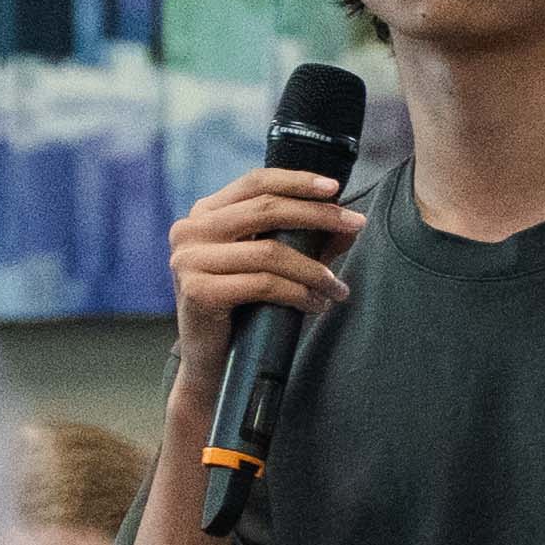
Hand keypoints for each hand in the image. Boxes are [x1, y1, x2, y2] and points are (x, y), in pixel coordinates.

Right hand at [164, 165, 358, 379]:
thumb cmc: (243, 311)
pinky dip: (298, 294)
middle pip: (266, 209)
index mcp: (204, 214)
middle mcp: (190, 230)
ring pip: (270, 251)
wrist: (211, 364)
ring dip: (314, 269)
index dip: (297, 181)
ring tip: (338, 287)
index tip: (335, 188)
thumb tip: (349, 226)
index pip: (255, 182)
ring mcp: (189, 260)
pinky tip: (317, 304)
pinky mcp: (198, 291)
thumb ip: (304, 242)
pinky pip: (263, 284)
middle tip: (356, 224)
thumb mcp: (272, 267)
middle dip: (318, 215)